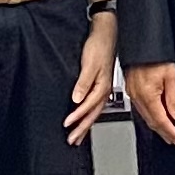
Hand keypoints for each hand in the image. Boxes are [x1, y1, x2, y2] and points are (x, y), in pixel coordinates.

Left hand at [65, 15, 117, 146]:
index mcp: (102, 87)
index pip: (88, 107)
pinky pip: (95, 105)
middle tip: (73, 140)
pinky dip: (88, 114)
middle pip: (92, 114)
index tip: (67, 125)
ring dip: (85, 124)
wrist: (107, 33)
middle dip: (82, 128)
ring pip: (94, 112)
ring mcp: (103, 88)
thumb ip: (83, 83)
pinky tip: (84, 118)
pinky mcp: (101, 85)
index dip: (77, 117)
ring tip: (78, 136)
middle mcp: (104, 90)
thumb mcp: (89, 64)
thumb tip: (76, 99)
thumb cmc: (99, 46)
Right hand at [126, 61, 174, 146]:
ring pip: (146, 116)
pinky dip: (150, 116)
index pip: (161, 121)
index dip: (171, 132)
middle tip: (174, 140)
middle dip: (164, 132)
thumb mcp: (171, 75)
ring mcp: (132, 93)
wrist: (140, 41)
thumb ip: (173, 98)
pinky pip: (141, 108)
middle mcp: (138, 96)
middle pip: (152, 121)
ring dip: (157, 125)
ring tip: (167, 132)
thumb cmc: (155, 54)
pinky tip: (155, 117)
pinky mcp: (131, 88)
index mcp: (148, 95)